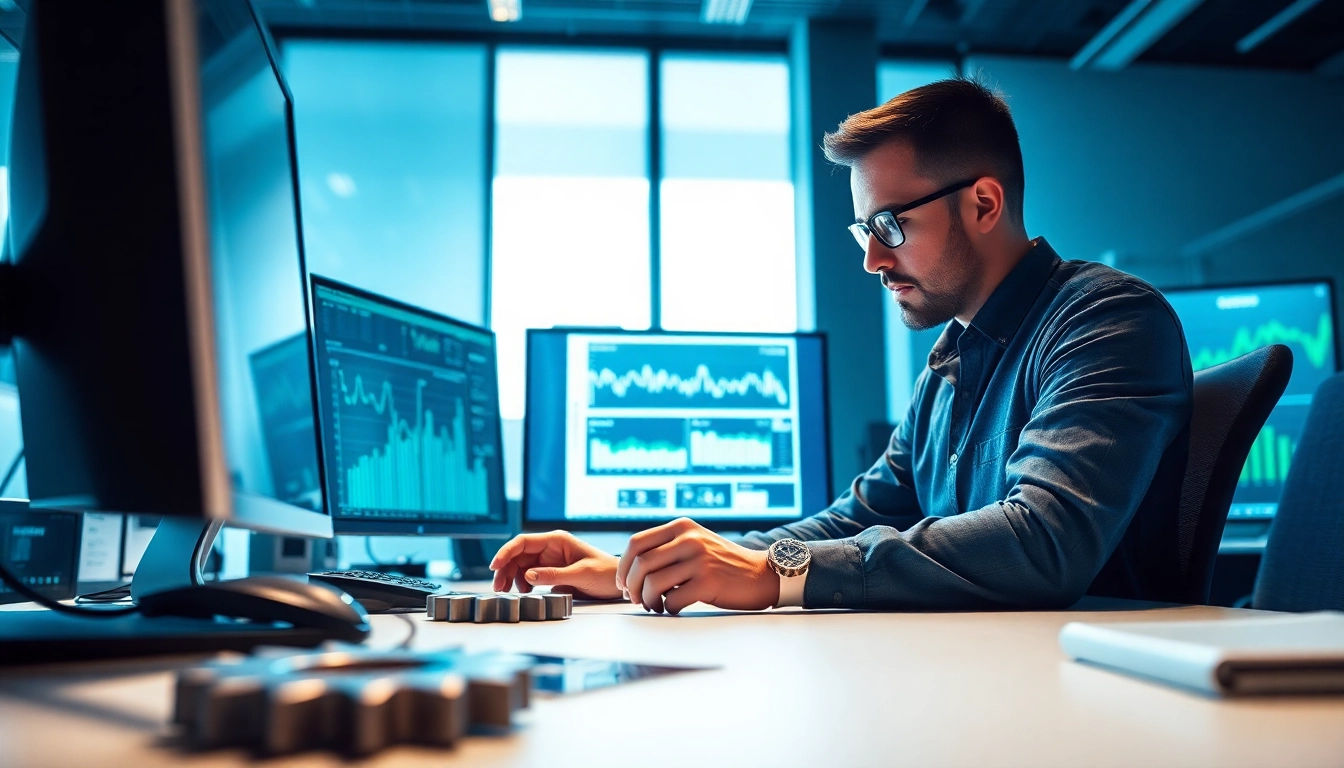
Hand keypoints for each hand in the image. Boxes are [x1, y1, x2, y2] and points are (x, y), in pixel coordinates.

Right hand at [489, 531, 620, 599]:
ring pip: (521, 566)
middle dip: (505, 569)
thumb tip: (527, 576)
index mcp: (557, 540)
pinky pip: (530, 575)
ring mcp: (550, 560)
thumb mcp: (580, 574)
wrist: (619, 583)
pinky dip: (523, 583)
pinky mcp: (551, 572)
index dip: (506, 552)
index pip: (523, 542)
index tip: (495, 566)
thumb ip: (553, 574)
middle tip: (498, 588)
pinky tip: (525, 593)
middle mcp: (550, 548)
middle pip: (518, 555)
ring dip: (511, 577)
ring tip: (509, 592)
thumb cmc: (605, 573)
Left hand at [616, 518, 778, 614]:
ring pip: (652, 583)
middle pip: (640, 563)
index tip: (623, 583)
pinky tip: (674, 608)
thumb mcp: (696, 543)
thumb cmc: (723, 564)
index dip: (623, 566)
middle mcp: (689, 539)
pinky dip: (668, 608)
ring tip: (655, 606)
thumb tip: (630, 567)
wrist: (761, 574)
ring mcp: (699, 560)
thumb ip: (668, 547)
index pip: (636, 543)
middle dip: (631, 586)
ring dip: (647, 600)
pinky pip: (672, 600)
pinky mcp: (708, 582)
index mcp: (682, 527)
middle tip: (634, 599)